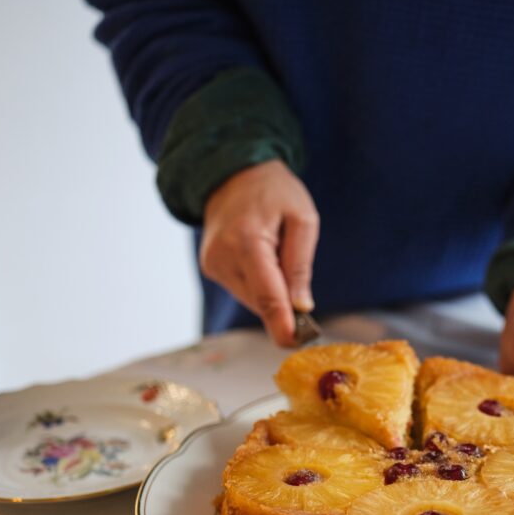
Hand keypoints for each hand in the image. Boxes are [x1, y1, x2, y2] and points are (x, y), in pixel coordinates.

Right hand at [200, 160, 319, 345]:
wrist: (233, 172)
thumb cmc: (274, 191)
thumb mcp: (302, 218)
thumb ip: (300, 264)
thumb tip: (302, 306)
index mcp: (247, 241)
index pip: (267, 295)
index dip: (282, 324)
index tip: (296, 342)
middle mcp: (223, 257)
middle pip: (260, 302)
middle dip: (284, 306)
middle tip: (304, 297)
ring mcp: (212, 264)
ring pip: (251, 300)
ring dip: (271, 293)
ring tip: (277, 256)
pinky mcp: (210, 267)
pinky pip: (242, 289)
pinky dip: (258, 285)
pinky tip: (263, 259)